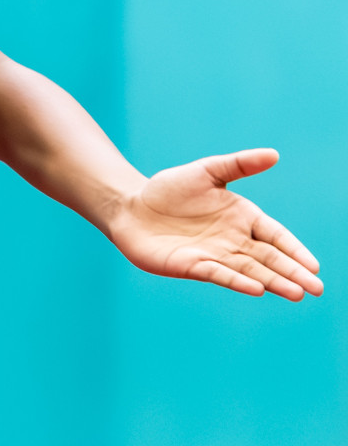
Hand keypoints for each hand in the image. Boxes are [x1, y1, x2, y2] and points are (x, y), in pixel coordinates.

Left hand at [108, 148, 322, 299]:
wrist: (131, 207)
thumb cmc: (169, 189)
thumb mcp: (205, 171)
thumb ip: (239, 164)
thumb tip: (274, 154)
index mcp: (242, 218)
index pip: (276, 236)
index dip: (294, 250)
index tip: (314, 265)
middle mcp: (233, 240)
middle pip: (269, 258)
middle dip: (293, 273)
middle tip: (316, 289)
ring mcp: (214, 255)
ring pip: (250, 270)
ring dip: (273, 282)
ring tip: (296, 294)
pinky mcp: (193, 266)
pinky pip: (220, 274)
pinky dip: (238, 281)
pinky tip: (257, 289)